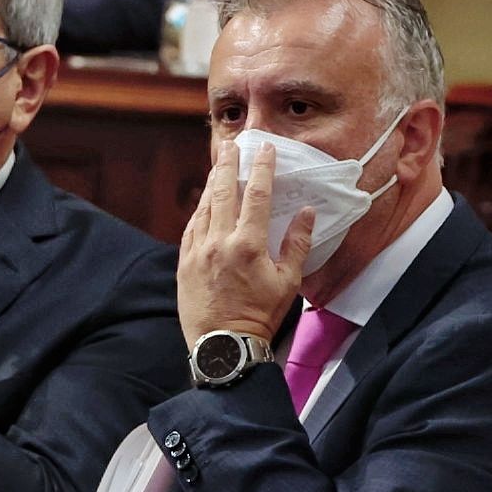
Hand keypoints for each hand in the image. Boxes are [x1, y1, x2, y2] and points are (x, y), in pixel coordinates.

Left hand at [177, 142, 313, 346]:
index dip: (261, 168)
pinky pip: (190, 228)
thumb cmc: (260, 316)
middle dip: (228, 165)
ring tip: (218, 166)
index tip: (265, 149)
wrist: (224, 345)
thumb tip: (307, 213)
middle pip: (222, 192)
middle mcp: (219, 242)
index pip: (255, 195)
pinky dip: (199, 211)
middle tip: (232, 146)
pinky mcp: (184, 264)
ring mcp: (197, 252)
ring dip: (211, 183)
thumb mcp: (287, 282)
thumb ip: (296, 244)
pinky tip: (204, 203)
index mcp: (248, 245)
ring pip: (203, 207)